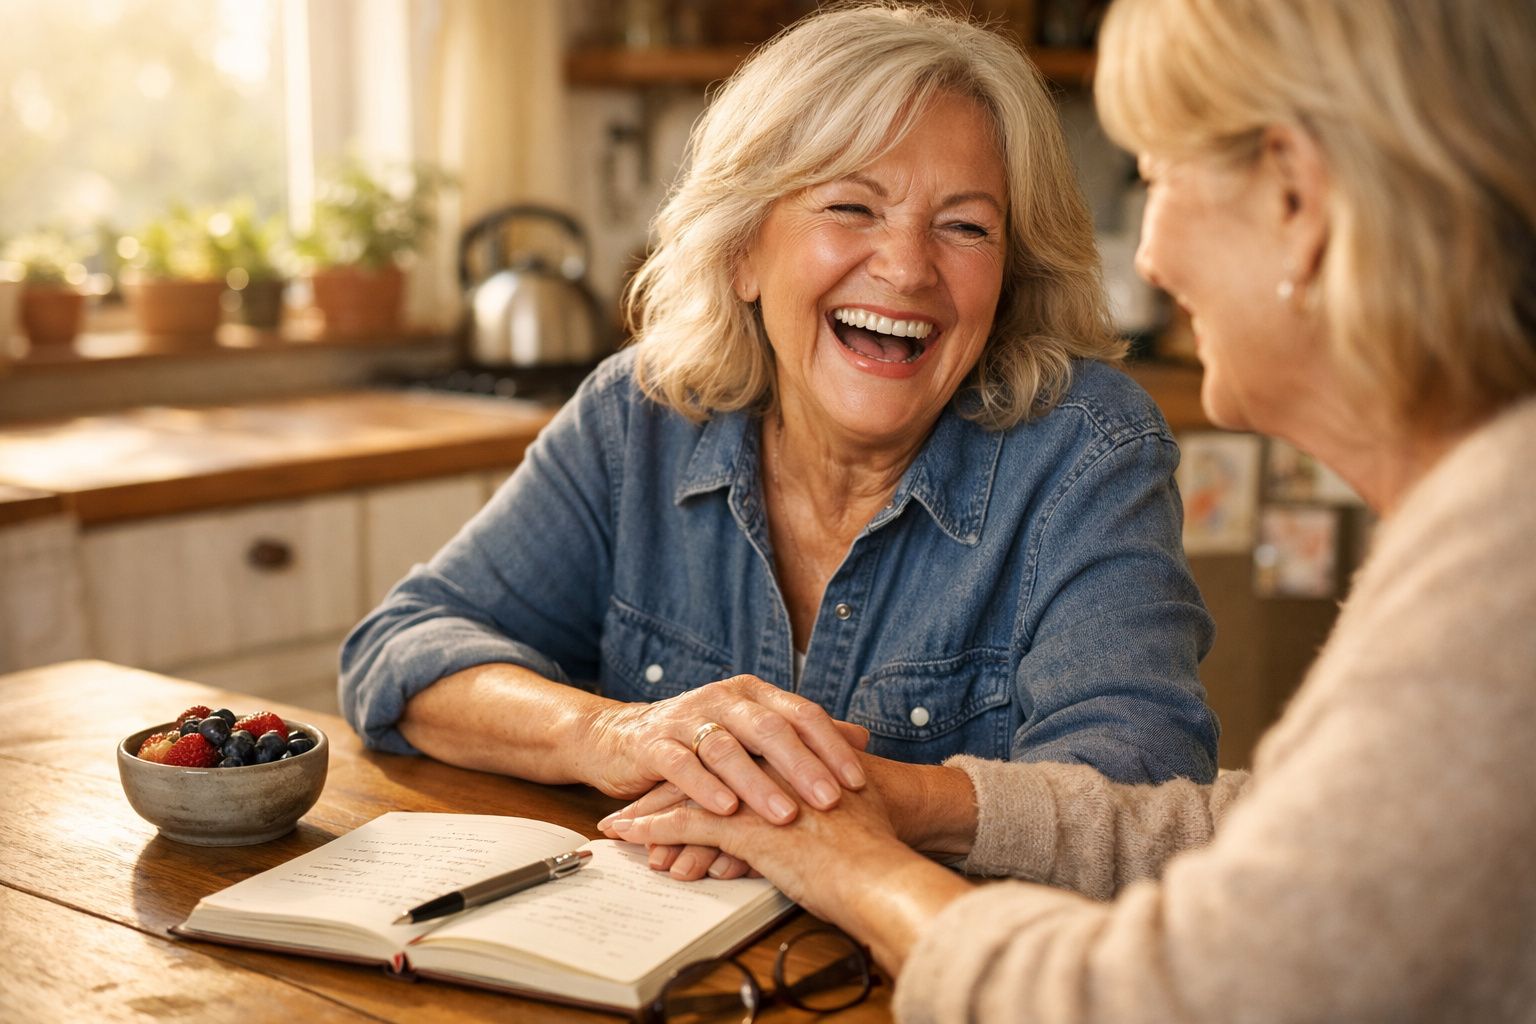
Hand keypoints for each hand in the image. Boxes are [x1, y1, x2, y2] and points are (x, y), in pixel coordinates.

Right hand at [579, 674, 869, 824]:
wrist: (618, 739)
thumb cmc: (698, 743)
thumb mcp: (752, 735)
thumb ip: (802, 735)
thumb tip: (862, 737)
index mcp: (754, 694)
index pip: (802, 714)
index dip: (832, 747)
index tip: (858, 783)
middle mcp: (723, 699)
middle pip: (770, 729)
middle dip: (803, 767)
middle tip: (830, 801)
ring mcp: (687, 718)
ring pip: (728, 748)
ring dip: (758, 784)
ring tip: (785, 816)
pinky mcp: (654, 743)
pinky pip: (682, 764)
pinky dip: (705, 788)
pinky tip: (726, 812)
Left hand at [607, 763, 972, 972]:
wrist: (884, 876)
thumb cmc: (873, 850)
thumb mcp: (845, 807)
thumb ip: (822, 790)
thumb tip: (815, 802)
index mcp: (792, 760)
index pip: (734, 758)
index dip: (703, 771)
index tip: (677, 783)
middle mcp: (770, 768)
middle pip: (705, 770)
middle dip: (668, 788)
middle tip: (638, 803)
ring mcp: (755, 794)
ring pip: (690, 795)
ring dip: (652, 812)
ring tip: (623, 827)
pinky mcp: (744, 825)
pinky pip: (684, 824)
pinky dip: (652, 830)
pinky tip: (629, 836)